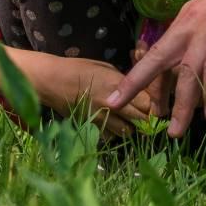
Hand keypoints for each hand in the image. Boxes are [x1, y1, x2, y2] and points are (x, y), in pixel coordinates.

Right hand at [19, 55, 156, 138]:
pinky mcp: (91, 127)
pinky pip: (109, 137)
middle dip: (145, 118)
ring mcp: (101, 118)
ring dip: (131, 127)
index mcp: (118, 85)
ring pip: (127, 132)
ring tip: (127, 120)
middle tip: (143, 114)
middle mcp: (112, 104)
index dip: (152, 104)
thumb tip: (137, 89)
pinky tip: (111, 125)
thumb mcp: (106, 68)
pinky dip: (113, 133)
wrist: (53, 81)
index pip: (147, 102)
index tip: (151, 102)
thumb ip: (123, 81)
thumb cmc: (80, 68)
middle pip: (141, 120)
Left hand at [107, 0, 205, 136]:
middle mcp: (194, 20)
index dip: (137, 76)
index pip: (157, 51)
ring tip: (177, 131)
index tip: (118, 97)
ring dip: (182, 104)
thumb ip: (205, 38)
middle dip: (136, 84)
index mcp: (188, 18)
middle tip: (118, 108)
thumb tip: (195, 67)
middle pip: (159, 58)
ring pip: (188, 70)